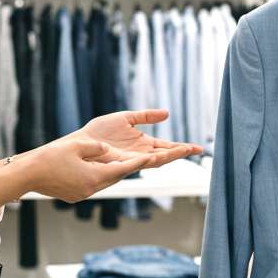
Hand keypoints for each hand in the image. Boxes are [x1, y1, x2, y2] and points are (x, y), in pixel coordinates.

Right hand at [26, 137, 154, 202]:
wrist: (27, 176)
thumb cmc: (50, 158)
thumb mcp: (76, 146)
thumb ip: (96, 147)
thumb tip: (108, 149)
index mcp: (93, 177)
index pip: (122, 169)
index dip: (138, 163)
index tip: (153, 157)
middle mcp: (91, 189)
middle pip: (116, 177)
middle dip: (130, 168)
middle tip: (146, 160)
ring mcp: (83, 194)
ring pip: (106, 182)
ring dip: (116, 173)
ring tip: (128, 165)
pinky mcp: (76, 195)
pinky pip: (95, 185)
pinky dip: (102, 177)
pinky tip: (104, 170)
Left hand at [77, 110, 201, 167]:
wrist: (80, 141)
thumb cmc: (99, 132)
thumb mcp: (126, 118)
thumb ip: (145, 116)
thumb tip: (166, 114)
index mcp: (143, 144)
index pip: (166, 147)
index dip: (181, 147)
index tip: (197, 148)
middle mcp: (140, 154)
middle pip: (165, 155)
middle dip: (180, 152)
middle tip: (196, 150)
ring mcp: (131, 160)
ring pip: (155, 160)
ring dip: (169, 156)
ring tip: (183, 151)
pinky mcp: (120, 163)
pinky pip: (137, 162)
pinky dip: (148, 159)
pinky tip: (157, 156)